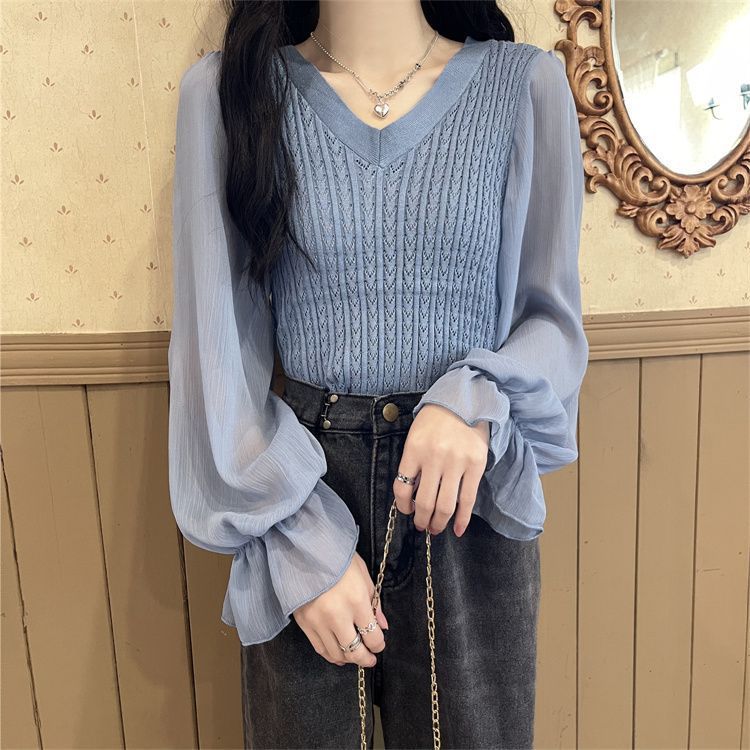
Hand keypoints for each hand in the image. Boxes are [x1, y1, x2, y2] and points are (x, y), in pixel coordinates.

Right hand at [293, 551, 388, 666]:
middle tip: (370, 659)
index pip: (373, 636)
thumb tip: (383, 625)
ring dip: (348, 659)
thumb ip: (374, 602)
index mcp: (356, 601)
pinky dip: (331, 655)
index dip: (379, 645)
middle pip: (355, 652)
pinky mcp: (304, 623)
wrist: (305, 551)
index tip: (379, 644)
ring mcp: (319, 621)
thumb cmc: (338, 559)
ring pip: (337, 654)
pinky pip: (320, 648)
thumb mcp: (363, 574)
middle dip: (366, 659)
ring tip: (354, 656)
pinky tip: (338, 654)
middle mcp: (338, 615)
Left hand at [393, 404, 489, 536]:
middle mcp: (434, 457)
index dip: (402, 506)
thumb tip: (412, 498)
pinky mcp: (476, 465)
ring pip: (445, 505)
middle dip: (421, 520)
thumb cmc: (436, 420)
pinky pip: (467, 499)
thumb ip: (414, 464)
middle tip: (422, 526)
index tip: (406, 512)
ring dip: (438, 523)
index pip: (402, 487)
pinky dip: (462, 519)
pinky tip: (457, 529)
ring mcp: (456, 462)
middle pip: (424, 502)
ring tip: (436, 528)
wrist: (464, 401)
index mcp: (414, 449)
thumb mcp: (416, 436)